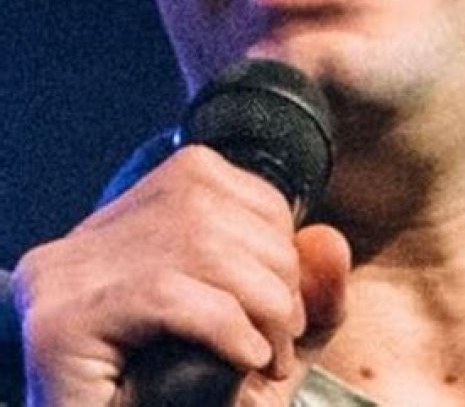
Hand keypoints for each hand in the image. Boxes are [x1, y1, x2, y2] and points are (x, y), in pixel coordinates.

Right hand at [12, 146, 349, 405]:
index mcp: (119, 219)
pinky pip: (169, 293)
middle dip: (272, 271)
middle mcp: (82, 237)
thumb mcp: (262, 343)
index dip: (268, 228)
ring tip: (269, 357)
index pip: (206, 177)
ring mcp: (62, 276)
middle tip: (282, 340)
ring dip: (260, 303)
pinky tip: (246, 359)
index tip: (284, 298)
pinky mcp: (60, 323)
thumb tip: (330, 240)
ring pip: (198, 244)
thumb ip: (304, 293)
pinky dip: (228, 325)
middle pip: (206, 209)